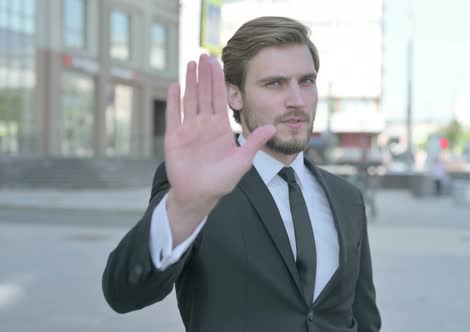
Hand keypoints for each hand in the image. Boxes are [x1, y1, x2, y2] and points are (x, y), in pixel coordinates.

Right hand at [164, 54, 274, 241]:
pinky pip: (174, 115)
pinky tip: (175, 85)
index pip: (220, 98)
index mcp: (220, 128)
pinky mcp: (174, 137)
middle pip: (204, 94)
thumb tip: (273, 127)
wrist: (200, 196)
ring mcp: (188, 130)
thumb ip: (254, 142)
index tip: (219, 63)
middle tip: (204, 55)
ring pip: (189, 100)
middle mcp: (204, 125)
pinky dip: (173, 100)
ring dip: (190, 82)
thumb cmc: (221, 181)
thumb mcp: (242, 161)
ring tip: (191, 63)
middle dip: (205, 75)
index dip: (219, 80)